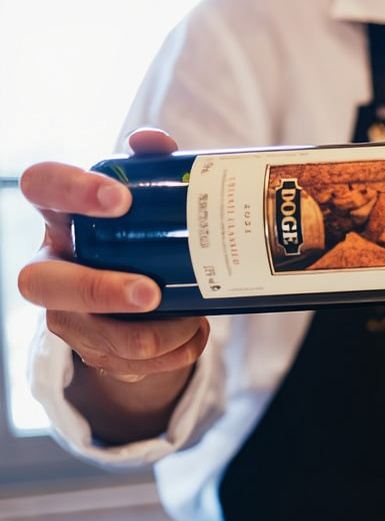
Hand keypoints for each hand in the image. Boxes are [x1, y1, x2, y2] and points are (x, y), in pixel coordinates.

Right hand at [18, 128, 208, 382]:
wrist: (143, 295)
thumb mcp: (151, 201)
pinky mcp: (97, 353)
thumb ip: (155, 168)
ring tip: (194, 320)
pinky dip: (175, 355)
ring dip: (156, 335)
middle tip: (150, 292)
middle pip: (42, 284)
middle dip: (98, 291)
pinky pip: (133, 366)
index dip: (71, 191)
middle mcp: (52, 268)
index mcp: (60, 217)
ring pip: (100, 338)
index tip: (120, 199)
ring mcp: (69, 317)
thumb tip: (153, 142)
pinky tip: (195, 336)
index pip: (41, 187)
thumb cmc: (142, 236)